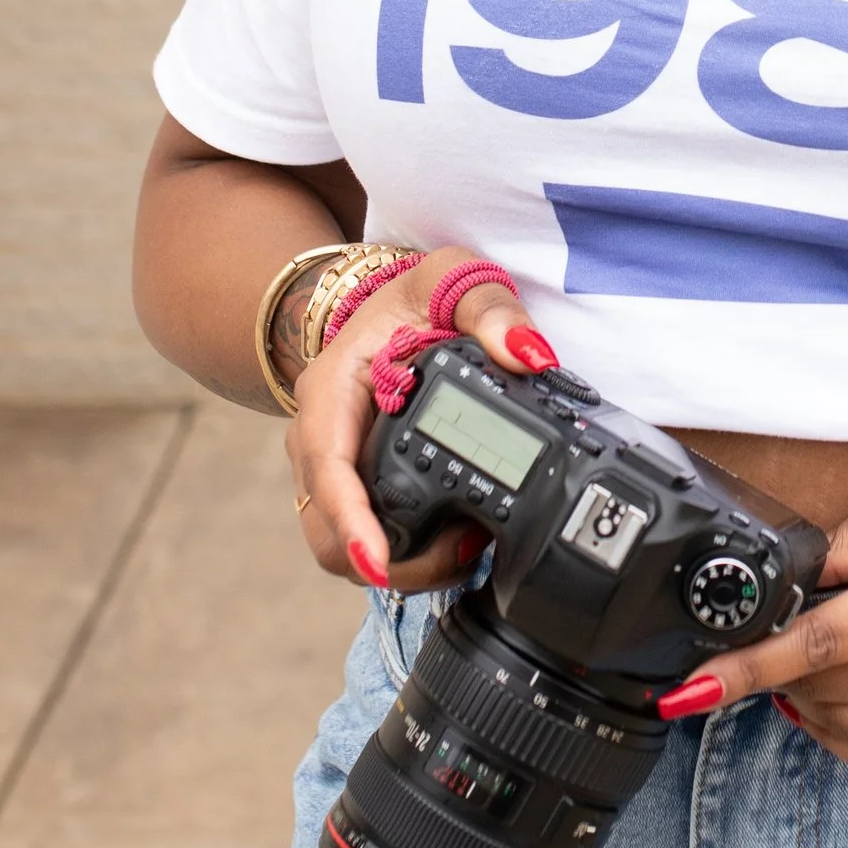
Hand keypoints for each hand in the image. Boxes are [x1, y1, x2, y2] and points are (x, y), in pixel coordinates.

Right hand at [286, 255, 557, 596]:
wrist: (390, 307)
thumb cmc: (413, 299)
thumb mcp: (451, 281)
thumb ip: (492, 310)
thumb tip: (528, 353)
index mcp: (330, 392)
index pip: (328, 469)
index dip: (350, 522)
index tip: (377, 562)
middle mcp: (318, 439)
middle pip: (329, 530)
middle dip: (389, 561)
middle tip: (464, 552)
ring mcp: (333, 470)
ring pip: (344, 546)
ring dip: (402, 566)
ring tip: (470, 548)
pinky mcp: (355, 488)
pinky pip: (368, 538)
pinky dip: (408, 555)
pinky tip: (459, 542)